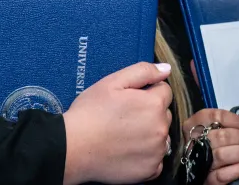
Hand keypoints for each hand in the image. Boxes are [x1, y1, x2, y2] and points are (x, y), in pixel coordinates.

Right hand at [63, 62, 173, 184]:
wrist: (72, 148)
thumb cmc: (90, 113)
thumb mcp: (113, 82)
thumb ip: (143, 71)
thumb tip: (166, 69)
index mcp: (154, 104)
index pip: (164, 91)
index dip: (147, 92)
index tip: (130, 99)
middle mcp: (160, 128)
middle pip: (164, 114)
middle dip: (150, 112)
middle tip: (125, 117)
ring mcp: (156, 151)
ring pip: (161, 136)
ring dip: (150, 133)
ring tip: (125, 134)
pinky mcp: (149, 170)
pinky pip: (157, 158)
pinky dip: (147, 155)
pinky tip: (128, 150)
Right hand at [182, 108, 238, 183]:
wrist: (199, 167)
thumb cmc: (209, 144)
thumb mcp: (211, 129)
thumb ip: (225, 125)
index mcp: (192, 125)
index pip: (215, 116)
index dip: (235, 120)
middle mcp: (194, 143)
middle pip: (221, 136)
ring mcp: (200, 162)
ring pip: (222, 155)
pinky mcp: (206, 180)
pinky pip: (223, 175)